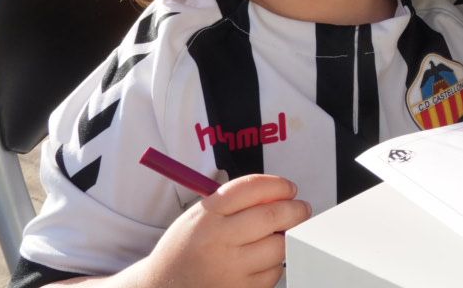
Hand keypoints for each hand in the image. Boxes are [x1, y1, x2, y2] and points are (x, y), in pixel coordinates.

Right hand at [126, 174, 309, 287]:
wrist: (161, 287)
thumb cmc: (187, 249)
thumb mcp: (200, 216)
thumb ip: (235, 202)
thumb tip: (281, 195)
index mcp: (206, 215)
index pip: (252, 188)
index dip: (278, 185)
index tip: (289, 189)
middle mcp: (217, 240)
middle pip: (272, 216)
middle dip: (296, 210)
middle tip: (301, 209)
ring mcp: (228, 269)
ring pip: (278, 246)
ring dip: (285, 239)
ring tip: (276, 237)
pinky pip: (273, 273)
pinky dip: (274, 265)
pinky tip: (260, 261)